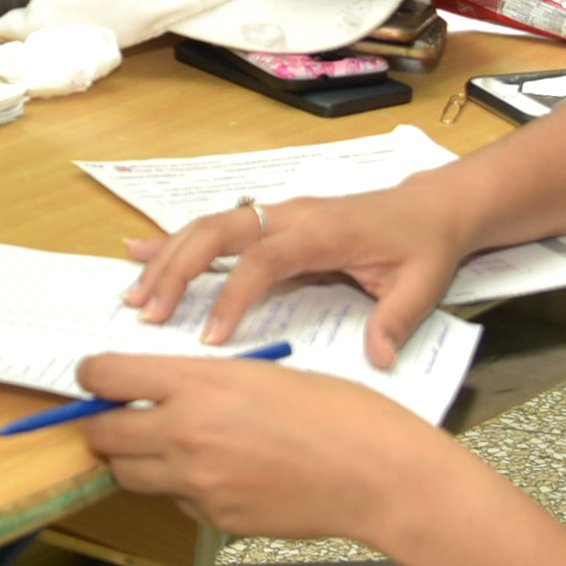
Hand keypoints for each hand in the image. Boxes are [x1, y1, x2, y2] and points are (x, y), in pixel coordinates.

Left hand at [73, 351, 444, 540]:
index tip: (94, 378)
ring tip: (168, 445)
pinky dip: (181, 488)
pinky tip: (220, 474)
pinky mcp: (214, 518)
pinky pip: (175, 501)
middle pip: (102, 434)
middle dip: (104, 424)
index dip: (91, 376)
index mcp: (197, 385)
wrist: (375, 474)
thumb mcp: (257, 372)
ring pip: (128, 474)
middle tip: (120, 415)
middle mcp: (184, 434)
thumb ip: (199, 382)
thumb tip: (157, 389)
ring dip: (134, 459)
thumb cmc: (334, 412)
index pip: (106, 377)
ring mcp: (196, 483)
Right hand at [122, 179, 473, 363]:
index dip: (233, 295)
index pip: (265, 259)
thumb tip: (378, 358)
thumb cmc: (424, 246)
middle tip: (147, 312)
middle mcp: (291, 215)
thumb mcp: (423, 283)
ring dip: (167, 258)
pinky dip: (174, 239)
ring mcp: (277, 213)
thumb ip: (397, 319)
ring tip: (134, 294)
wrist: (431, 207)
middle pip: (218, 231)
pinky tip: (138, 251)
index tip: (212, 338)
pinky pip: (215, 227)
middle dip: (177, 269)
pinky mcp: (270, 219)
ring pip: (208, 226)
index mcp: (323, 232)